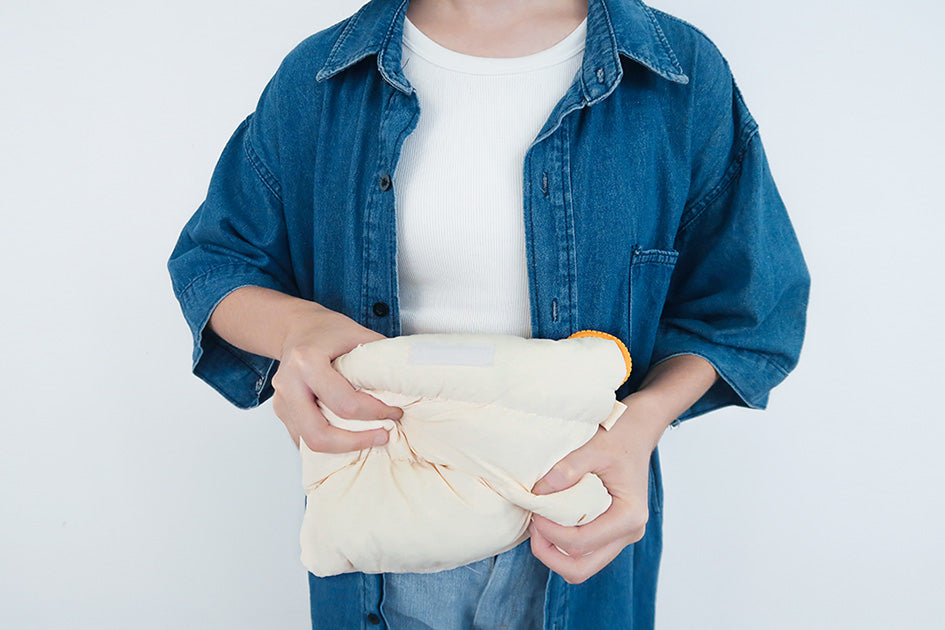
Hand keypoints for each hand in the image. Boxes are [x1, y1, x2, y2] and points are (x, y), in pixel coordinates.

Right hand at [270, 307, 402, 452]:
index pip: (344, 402)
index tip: (394, 412)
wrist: (296, 327)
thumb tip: (409, 381)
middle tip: (382, 437)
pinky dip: (328, 442)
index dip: (375, 413)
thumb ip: (380, 358)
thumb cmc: (327, 330)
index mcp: (308, 360)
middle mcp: (289, 382)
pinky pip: (303, 437)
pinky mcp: (281, 410)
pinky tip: (348, 436)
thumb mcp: (358, 334)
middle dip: (355, 442)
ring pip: (308, 441)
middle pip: (318, 433)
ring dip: (342, 447)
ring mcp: (281, 399)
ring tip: (368, 439)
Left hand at [528, 395, 669, 583]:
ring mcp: (622, 536)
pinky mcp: (612, 532)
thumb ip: (567, 470)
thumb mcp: (593, 447)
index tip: (534, 512)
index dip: (551, 533)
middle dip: (550, 554)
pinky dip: (563, 546)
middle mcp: (630, 532)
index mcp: (629, 515)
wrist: (637, 432)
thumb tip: (539, 493)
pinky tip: (551, 523)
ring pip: (582, 566)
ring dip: (555, 553)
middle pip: (582, 569)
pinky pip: (585, 553)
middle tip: (533, 526)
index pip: (582, 542)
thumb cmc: (619, 437)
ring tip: (539, 525)